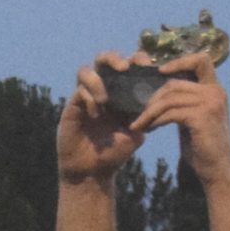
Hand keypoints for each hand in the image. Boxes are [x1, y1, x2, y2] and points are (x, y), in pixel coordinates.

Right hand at [58, 52, 147, 184]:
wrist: (91, 172)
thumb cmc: (114, 154)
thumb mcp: (135, 136)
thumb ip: (145, 118)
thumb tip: (156, 101)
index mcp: (121, 93)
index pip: (128, 66)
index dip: (138, 60)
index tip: (149, 66)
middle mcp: (103, 90)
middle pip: (104, 59)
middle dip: (114, 58)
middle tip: (124, 68)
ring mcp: (86, 97)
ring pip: (86, 70)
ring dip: (98, 81)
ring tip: (105, 100)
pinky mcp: (73, 106)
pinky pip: (79, 90)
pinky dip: (89, 98)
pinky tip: (95, 114)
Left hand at [129, 52, 229, 183]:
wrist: (216, 170)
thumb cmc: (202, 147)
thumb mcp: (194, 117)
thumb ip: (184, 101)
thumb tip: (161, 91)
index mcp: (215, 89)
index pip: (200, 60)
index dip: (179, 61)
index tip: (160, 71)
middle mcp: (215, 92)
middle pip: (175, 83)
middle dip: (153, 98)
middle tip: (141, 113)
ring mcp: (210, 103)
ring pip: (169, 98)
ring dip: (150, 112)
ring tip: (140, 123)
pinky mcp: (202, 117)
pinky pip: (171, 113)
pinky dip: (156, 120)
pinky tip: (149, 129)